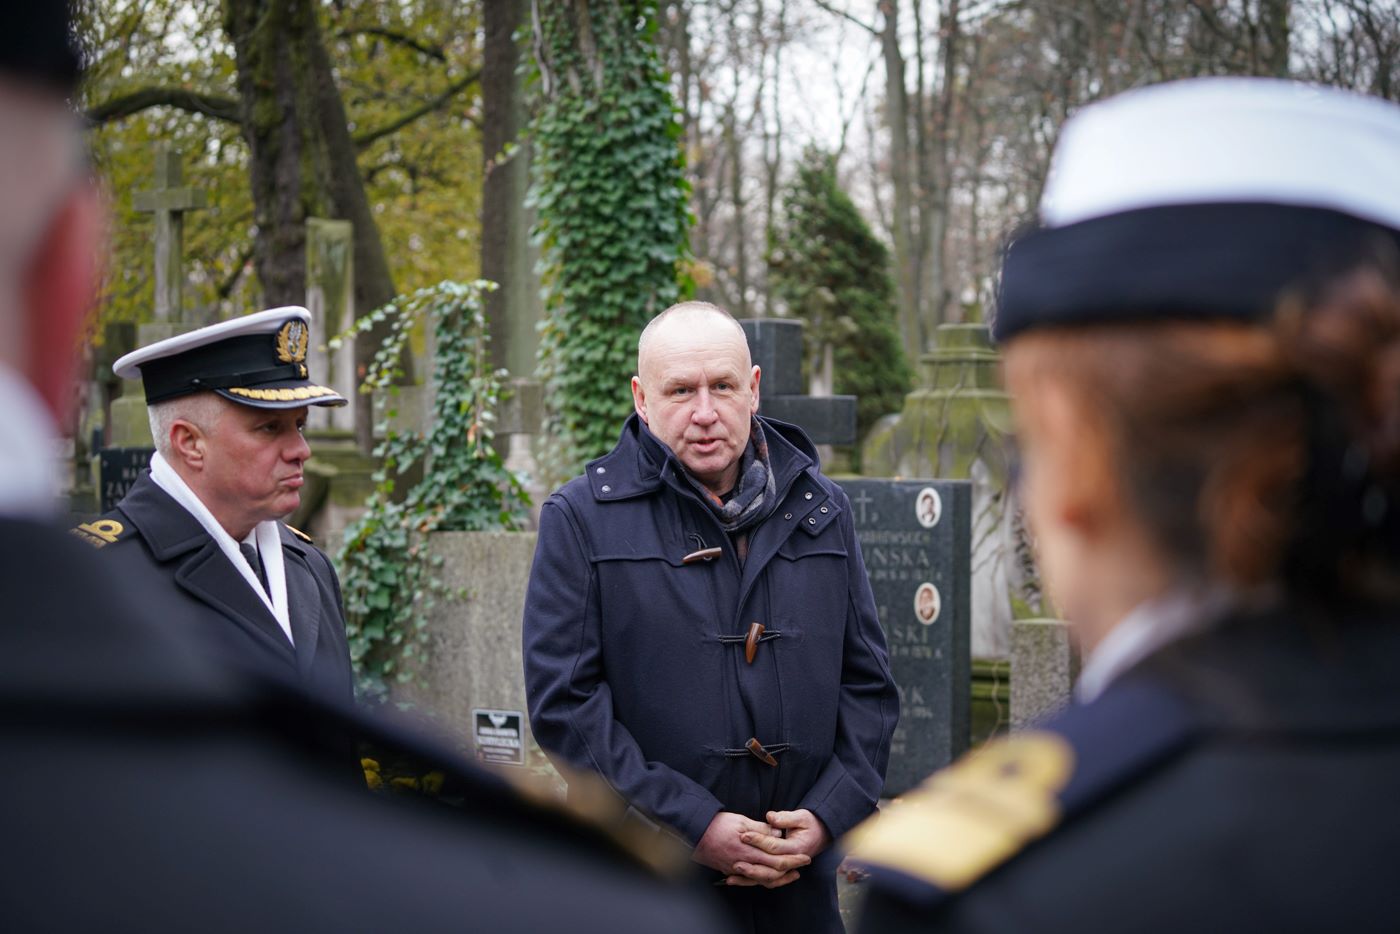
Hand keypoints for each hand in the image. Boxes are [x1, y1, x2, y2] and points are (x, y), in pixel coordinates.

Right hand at [693, 811, 810, 887]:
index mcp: (749, 851)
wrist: (693, 832)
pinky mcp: (729, 870)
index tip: (805, 857)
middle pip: (772, 872)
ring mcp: (736, 869)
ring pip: (761, 879)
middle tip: (803, 865)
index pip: (777, 860)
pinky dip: (760, 880)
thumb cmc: (717, 824)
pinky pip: (749, 879)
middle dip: (790, 870)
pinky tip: (766, 877)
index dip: (793, 860)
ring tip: (789, 874)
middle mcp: (744, 864)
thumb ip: (761, 830)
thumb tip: (778, 834)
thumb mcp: (741, 821)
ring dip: (778, 878)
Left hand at [723, 809, 830, 888]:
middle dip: (751, 866)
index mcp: (796, 848)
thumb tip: (771, 817)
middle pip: (770, 869)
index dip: (759, 841)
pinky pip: (765, 880)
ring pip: (767, 879)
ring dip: (749, 879)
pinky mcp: (779, 872)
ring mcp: (786, 870)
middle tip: (735, 861)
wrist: (821, 835)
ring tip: (731, 876)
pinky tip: (734, 880)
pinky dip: (750, 881)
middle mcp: (791, 862)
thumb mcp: (802, 817)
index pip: (774, 847)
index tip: (744, 835)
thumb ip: (786, 818)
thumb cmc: (810, 824)